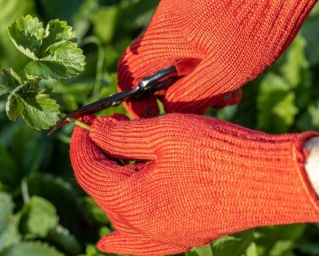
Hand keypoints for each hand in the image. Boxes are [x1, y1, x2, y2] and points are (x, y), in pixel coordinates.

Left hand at [70, 114, 318, 255]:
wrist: (269, 180)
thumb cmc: (218, 153)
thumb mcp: (164, 134)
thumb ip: (121, 135)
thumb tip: (94, 131)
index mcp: (132, 202)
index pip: (88, 171)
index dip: (81, 144)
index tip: (85, 124)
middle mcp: (141, 227)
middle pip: (101, 190)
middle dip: (96, 159)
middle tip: (104, 133)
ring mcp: (161, 237)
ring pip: (118, 212)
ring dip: (110, 184)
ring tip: (115, 159)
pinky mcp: (178, 237)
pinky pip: (138, 241)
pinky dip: (121, 236)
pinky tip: (108, 242)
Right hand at [118, 0, 317, 117]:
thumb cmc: (258, 25)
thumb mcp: (225, 71)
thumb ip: (191, 95)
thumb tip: (168, 111)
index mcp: (165, 36)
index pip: (129, 71)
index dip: (135, 98)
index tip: (155, 113)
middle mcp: (166, 21)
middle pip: (154, 67)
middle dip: (177, 92)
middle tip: (207, 103)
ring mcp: (180, 12)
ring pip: (174, 56)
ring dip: (195, 78)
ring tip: (228, 90)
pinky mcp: (196, 9)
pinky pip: (189, 42)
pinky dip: (203, 60)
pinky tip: (231, 67)